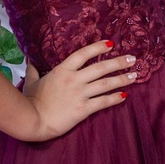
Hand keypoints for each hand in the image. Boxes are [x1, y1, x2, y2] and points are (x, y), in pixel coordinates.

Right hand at [20, 39, 136, 139]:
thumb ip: (33, 71)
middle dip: (118, 62)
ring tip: (134, 75)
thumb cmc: (31, 100)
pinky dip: (115, 98)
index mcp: (62, 70)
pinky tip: (125, 95)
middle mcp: (74, 79)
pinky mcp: (83, 109)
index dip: (98, 47)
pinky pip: (103, 102)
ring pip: (106, 84)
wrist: (32, 119)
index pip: (83, 54)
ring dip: (121, 79)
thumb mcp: (30, 82)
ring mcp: (80, 94)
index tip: (111, 44)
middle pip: (100, 68)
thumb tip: (30, 62)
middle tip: (132, 59)